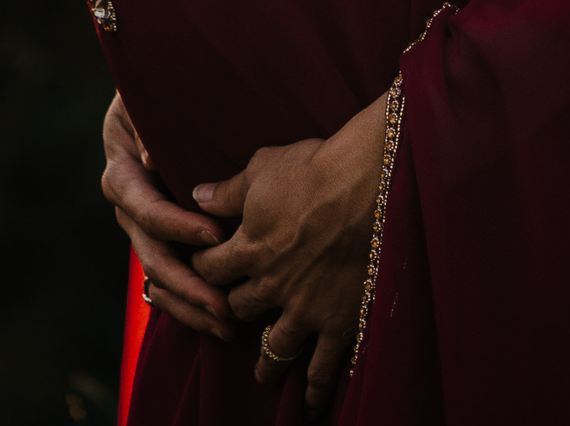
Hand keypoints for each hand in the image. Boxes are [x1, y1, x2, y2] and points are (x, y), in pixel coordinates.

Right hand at [100, 92, 236, 340]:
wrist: (163, 96)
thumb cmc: (164, 91)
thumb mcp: (150, 97)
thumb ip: (149, 124)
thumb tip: (148, 158)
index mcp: (122, 170)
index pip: (144, 206)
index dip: (176, 224)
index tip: (214, 236)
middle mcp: (128, 203)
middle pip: (150, 252)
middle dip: (186, 283)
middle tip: (223, 305)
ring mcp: (142, 225)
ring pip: (158, 275)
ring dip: (189, 304)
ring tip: (226, 325)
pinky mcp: (160, 237)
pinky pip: (168, 278)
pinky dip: (190, 301)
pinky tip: (217, 322)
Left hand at [191, 90, 391, 413]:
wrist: (371, 184)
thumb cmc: (316, 168)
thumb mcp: (264, 168)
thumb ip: (229, 190)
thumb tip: (198, 195)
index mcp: (248, 248)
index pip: (208, 269)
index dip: (202, 268)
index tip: (205, 268)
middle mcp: (270, 285)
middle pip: (236, 309)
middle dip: (229, 312)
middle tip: (231, 317)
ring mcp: (305, 309)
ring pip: (273, 349)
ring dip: (265, 365)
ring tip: (264, 375)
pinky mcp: (339, 322)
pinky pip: (323, 368)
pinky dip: (316, 391)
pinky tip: (313, 408)